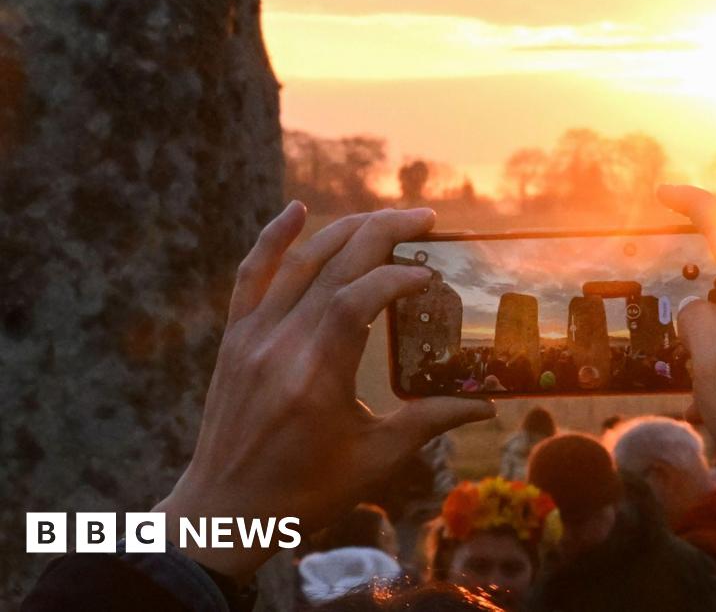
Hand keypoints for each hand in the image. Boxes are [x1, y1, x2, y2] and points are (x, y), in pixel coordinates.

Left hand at [154, 202, 494, 581]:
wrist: (223, 513)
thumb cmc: (304, 493)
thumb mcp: (374, 461)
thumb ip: (429, 422)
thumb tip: (485, 406)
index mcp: (315, 377)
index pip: (357, 300)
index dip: (397, 278)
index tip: (431, 277)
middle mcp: (280, 346)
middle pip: (333, 266)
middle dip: (383, 232)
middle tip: (425, 218)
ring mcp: (252, 337)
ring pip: (299, 262)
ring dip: (345, 230)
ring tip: (386, 217)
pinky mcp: (235, 338)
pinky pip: (251, 275)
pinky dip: (272, 238)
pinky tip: (296, 209)